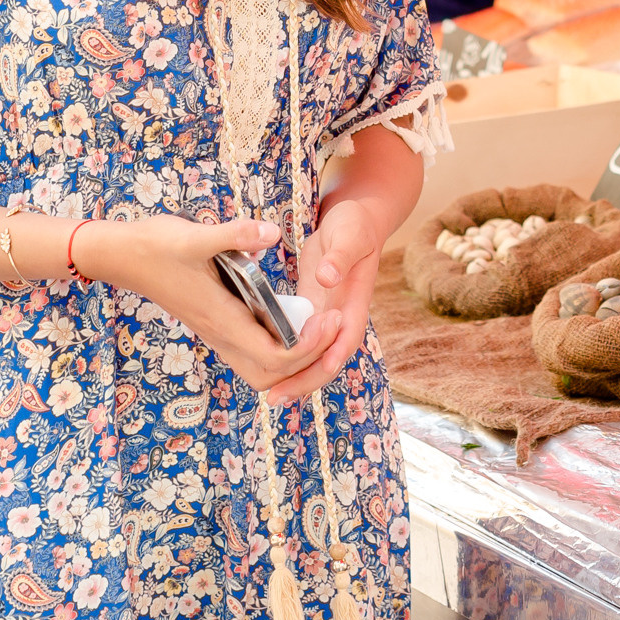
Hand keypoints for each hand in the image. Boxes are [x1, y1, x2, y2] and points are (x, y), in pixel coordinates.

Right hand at [80, 216, 337, 393]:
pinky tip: (292, 318)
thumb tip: (272, 233)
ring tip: (318, 324)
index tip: (329, 317)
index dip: (308, 347)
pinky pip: (252, 352)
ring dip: (294, 358)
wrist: (123, 256)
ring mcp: (216, 332)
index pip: (274, 356)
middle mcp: (220, 334)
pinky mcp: (214, 324)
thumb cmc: (157, 246)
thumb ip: (235, 235)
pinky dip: (278, 347)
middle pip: (272, 374)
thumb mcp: (196, 235)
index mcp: (222, 319)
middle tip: (331, 323)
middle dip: (308, 359)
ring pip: (260, 368)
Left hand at [273, 198, 383, 402]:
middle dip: (305, 380)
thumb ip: (339, 257)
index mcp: (354, 302)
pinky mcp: (311, 310)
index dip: (331, 358)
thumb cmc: (355, 227)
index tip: (315, 374)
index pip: (347, 339)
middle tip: (277, 397)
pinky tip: (264, 365)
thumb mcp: (349, 236)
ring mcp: (325, 316)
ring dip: (294, 376)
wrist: (354, 221)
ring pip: (312, 356)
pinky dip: (287, 356)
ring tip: (270, 396)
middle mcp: (341, 316)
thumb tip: (327, 278)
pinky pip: (300, 341)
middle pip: (328, 359)